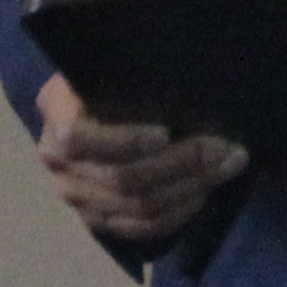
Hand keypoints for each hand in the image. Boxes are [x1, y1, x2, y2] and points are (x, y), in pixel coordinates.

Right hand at [35, 72, 245, 244]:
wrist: (102, 97)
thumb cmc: (120, 69)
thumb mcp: (122, 59)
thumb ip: (139, 69)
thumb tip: (191, 75)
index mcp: (57, 111)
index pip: (78, 138)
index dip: (123, 141)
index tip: (165, 134)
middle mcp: (56, 158)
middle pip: (120, 178)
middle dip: (182, 164)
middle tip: (226, 146)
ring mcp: (74, 193)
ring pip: (135, 206)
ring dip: (190, 187)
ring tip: (230, 164)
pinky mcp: (96, 216)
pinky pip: (137, 227)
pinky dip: (177, 213)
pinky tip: (206, 191)